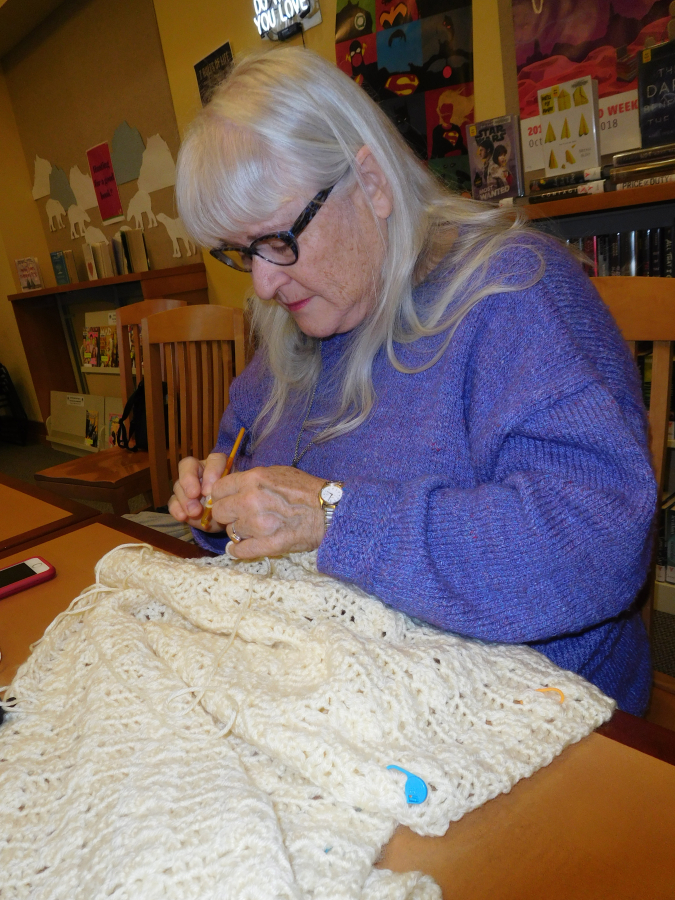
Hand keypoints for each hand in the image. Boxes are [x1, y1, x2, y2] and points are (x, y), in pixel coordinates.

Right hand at [168, 453, 228, 530]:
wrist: (226, 519)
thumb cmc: (232, 501)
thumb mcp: (234, 495)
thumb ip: (226, 490)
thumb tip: (214, 493)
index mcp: (218, 466)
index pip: (214, 460)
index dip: (212, 471)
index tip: (212, 489)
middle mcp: (200, 472)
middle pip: (188, 465)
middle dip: (189, 480)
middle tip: (194, 495)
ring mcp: (187, 485)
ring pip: (179, 485)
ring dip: (185, 499)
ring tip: (194, 512)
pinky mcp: (179, 501)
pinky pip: (173, 502)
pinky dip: (176, 509)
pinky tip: (182, 516)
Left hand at [210, 465, 326, 557]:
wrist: (329, 511)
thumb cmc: (305, 489)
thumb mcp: (276, 472)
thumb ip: (251, 479)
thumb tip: (231, 487)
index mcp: (253, 480)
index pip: (217, 490)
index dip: (220, 496)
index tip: (227, 501)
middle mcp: (251, 501)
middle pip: (219, 512)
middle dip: (227, 514)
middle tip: (238, 516)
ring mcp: (259, 524)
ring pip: (231, 531)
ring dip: (239, 531)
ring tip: (253, 529)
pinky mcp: (268, 544)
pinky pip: (240, 551)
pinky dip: (239, 551)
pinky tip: (242, 548)